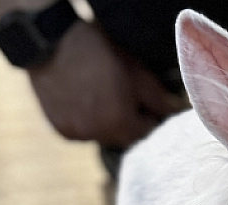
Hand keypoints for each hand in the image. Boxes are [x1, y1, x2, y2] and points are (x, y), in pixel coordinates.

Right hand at [27, 20, 182, 147]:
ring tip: (105, 98)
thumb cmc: (98, 52)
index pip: (147, 136)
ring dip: (109, 125)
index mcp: (119, 123)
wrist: (51, 42)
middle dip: (131, 124)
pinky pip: (83, 133)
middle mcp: (97, 135)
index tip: (151, 108)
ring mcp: (77, 134)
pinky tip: (86, 102)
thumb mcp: (135, 71)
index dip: (152, 121)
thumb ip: (158, 99)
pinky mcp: (60, 130)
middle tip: (128, 100)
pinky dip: (88, 123)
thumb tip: (176, 113)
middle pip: (125, 139)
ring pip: (103, 137)